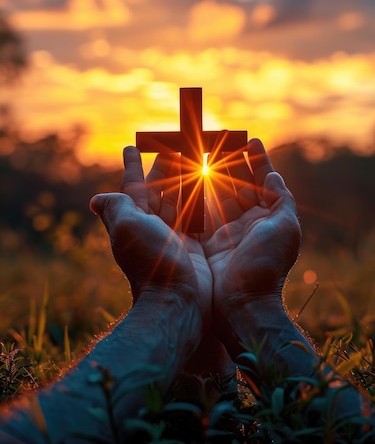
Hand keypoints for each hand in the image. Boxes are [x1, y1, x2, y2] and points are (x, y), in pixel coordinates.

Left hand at [90, 147, 210, 329]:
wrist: (177, 299)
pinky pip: (200, 214)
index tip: (132, 147)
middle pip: (160, 188)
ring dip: (187, 177)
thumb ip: (116, 207)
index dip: (133, 165)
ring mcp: (176, 235)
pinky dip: (205, 197)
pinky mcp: (196, 245)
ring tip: (195, 158)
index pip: (133, 185)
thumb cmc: (150, 260)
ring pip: (182, 198)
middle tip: (174, 145)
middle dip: (166, 166)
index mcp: (135, 218)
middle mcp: (154, 225)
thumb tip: (95, 199)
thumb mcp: (127, 227)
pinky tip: (211, 185)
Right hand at [200, 138, 300, 337]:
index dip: (258, 161)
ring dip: (211, 173)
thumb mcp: (285, 229)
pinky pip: (200, 212)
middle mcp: (248, 224)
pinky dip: (196, 194)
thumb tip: (274, 175)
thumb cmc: (268, 265)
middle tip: (221, 140)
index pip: (263, 182)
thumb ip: (281, 199)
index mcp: (268, 219)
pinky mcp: (206, 242)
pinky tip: (189, 176)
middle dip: (231, 162)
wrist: (243, 305)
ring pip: (218, 195)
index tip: (251, 140)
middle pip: (239, 185)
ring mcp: (226, 232)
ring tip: (203, 152)